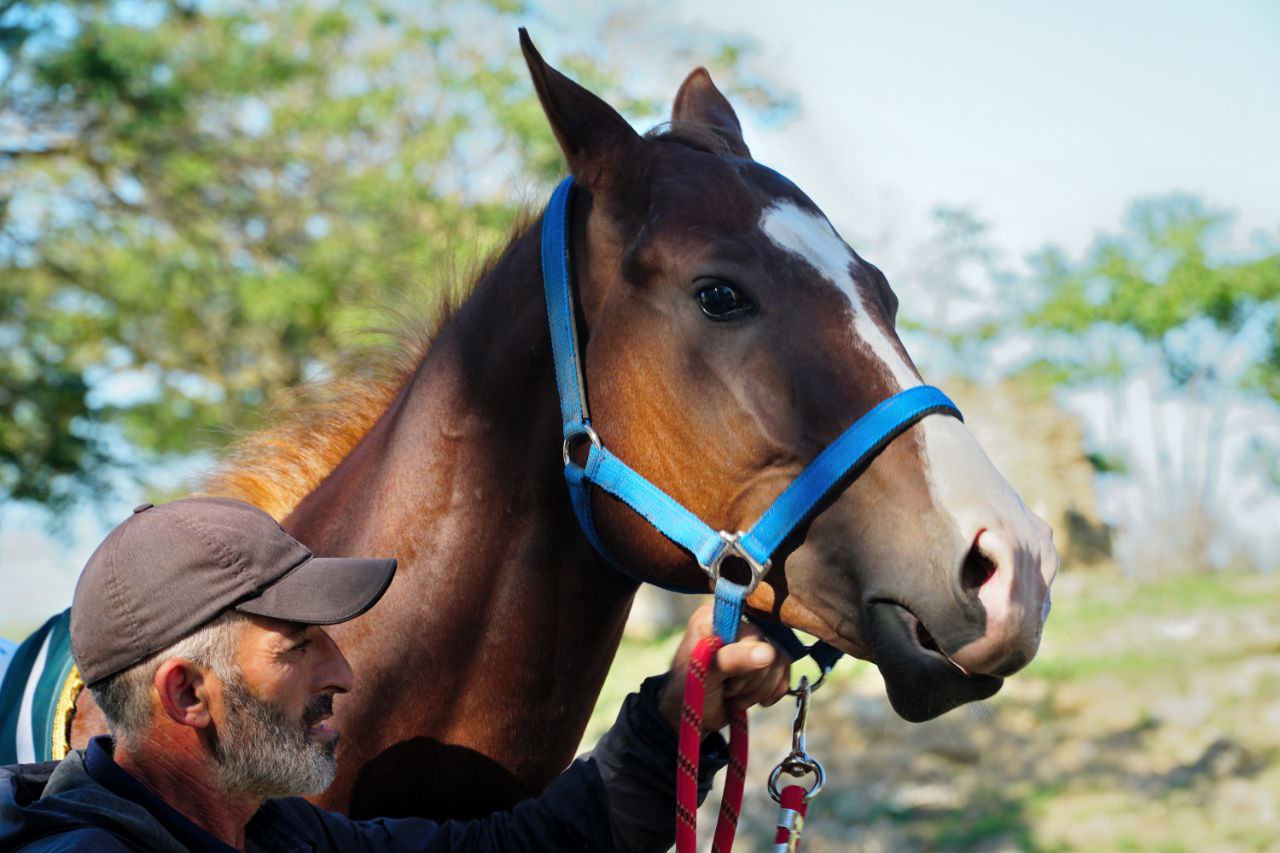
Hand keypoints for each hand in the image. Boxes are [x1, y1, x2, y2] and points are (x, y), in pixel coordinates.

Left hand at [657, 603, 790, 732]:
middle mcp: (735, 624)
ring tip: (734, 696)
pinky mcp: (766, 660)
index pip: (751, 632)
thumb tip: (769, 653)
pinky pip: (785, 672)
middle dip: (749, 679)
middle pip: (769, 647)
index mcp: (715, 617)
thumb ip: (732, 660)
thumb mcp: (705, 675)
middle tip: (726, 689)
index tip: (727, 677)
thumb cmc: (691, 691)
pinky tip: (754, 700)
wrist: (695, 718)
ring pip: (780, 660)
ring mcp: (752, 642)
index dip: (745, 659)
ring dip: (758, 689)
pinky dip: (771, 692)